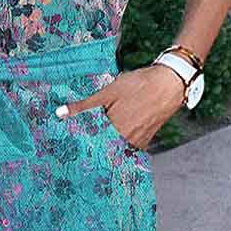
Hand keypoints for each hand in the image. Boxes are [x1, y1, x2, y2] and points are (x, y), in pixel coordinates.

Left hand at [55, 64, 185, 148]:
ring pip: (117, 148)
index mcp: (114, 131)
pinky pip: (130, 146)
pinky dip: (121, 142)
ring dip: (108, 145)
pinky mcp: (147, 138)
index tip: (70, 145)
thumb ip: (84, 105)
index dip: (80, 145)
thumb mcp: (107, 92)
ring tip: (97, 140)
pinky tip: (117, 134)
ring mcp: (138, 141)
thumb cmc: (139, 85)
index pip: (91, 145)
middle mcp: (126, 141)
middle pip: (104, 148)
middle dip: (93, 146)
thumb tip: (59, 113)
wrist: (170, 83)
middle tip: (79, 146)